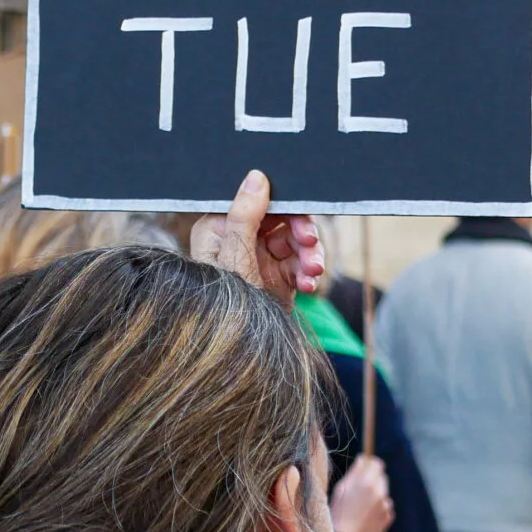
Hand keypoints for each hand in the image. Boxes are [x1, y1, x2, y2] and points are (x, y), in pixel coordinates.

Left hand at [190, 170, 324, 295]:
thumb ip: (245, 217)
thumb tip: (256, 177)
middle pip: (282, 219)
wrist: (237, 354)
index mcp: (219, 228)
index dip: (282, 206)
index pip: (255, 201)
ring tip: (313, 274)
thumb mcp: (235, 259)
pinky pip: (300, 264)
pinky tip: (310, 287)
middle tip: (311, 245)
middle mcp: (239, 240)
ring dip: (310, 256)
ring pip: (296, 242)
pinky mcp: (276, 277)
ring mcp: (259, 259)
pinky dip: (309, 273)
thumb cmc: (223, 307)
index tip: (300, 216)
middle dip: (301, 234)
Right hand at [329, 453, 394, 531]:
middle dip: (373, 480)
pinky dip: (378, 508)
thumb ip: (355, 471)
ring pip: (383, 493)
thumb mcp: (341, 488)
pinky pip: (385, 507)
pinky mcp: (388, 517)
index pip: (377, 464)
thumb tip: (363, 459)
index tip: (367, 467)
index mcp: (367, 482)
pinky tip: (366, 516)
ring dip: (375, 495)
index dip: (372, 464)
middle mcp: (379, 492)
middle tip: (360, 490)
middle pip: (382, 478)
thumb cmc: (339, 513)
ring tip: (361, 506)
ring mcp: (385, 505)